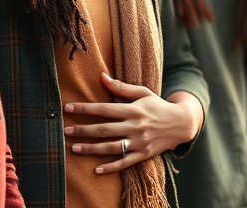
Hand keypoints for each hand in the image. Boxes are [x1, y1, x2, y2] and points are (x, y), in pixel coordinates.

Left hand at [63, 72, 202, 174]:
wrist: (180, 123)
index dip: (85, 108)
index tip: (68, 108)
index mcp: (133, 109)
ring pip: (111, 147)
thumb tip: (101, 76)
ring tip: (74, 148)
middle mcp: (135, 126)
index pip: (104, 109)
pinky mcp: (143, 155)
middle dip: (83, 130)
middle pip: (104, 130)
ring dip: (91, 149)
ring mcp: (139, 142)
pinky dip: (111, 167)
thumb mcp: (142, 92)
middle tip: (66, 131)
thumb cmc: (157, 105)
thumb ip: (121, 87)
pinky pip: (125, 162)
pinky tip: (96, 169)